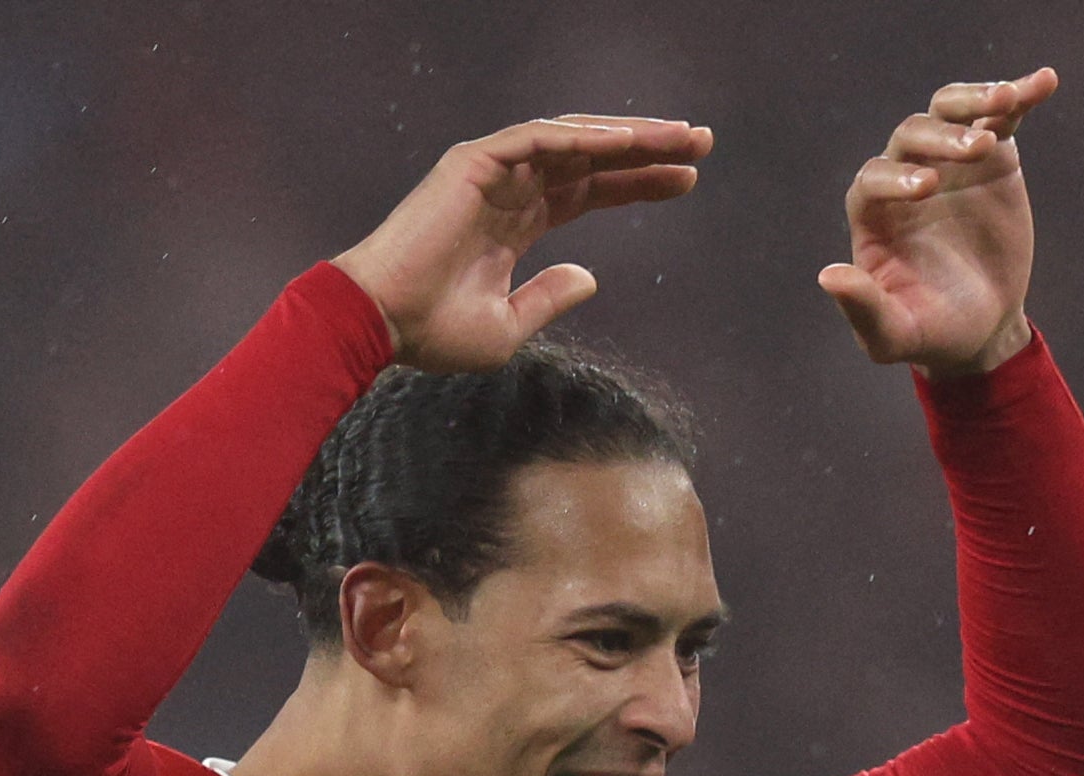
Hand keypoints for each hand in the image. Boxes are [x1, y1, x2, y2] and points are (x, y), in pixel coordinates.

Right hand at [334, 115, 712, 372]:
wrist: (380, 324)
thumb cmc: (432, 333)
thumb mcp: (508, 327)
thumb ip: (550, 298)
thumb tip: (591, 278)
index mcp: (517, 222)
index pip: (590, 190)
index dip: (638, 182)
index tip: (689, 181)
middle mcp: (508, 189)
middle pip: (592, 158)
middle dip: (648, 148)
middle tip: (703, 142)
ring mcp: (491, 171)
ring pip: (573, 139)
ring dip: (629, 134)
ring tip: (682, 136)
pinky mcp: (472, 163)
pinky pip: (538, 139)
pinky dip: (582, 137)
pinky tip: (627, 140)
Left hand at [820, 69, 1058, 376]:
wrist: (982, 328)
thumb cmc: (931, 331)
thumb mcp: (895, 335)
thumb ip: (864, 309)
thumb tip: (829, 276)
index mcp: (874, 211)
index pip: (873, 177)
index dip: (896, 177)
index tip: (928, 188)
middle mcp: (905, 174)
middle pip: (913, 134)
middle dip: (942, 138)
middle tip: (977, 151)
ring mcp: (948, 160)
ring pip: (949, 110)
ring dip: (975, 102)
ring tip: (1006, 102)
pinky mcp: (990, 156)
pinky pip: (999, 116)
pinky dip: (1019, 95)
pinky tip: (1044, 82)